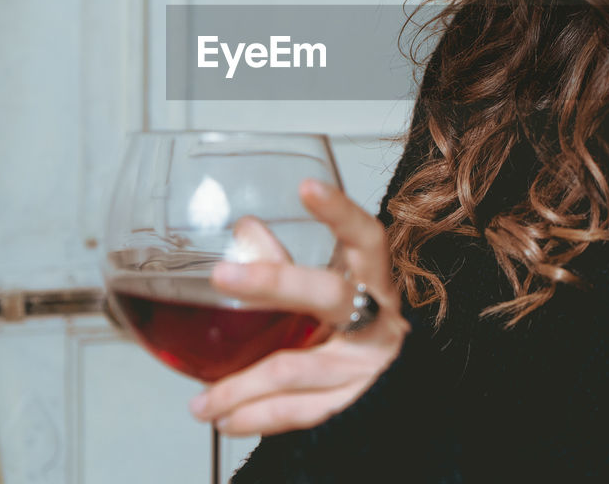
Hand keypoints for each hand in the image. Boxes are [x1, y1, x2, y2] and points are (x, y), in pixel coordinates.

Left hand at [188, 178, 409, 436]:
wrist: (409, 401)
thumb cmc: (361, 335)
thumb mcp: (333, 294)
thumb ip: (289, 264)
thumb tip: (244, 228)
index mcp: (375, 280)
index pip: (366, 238)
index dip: (341, 213)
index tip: (308, 188)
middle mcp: (379, 319)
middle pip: (326, 295)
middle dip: (271, 282)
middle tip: (221, 275)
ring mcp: (369, 365)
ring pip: (294, 368)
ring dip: (239, 386)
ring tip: (199, 401)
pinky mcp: (355, 404)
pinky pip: (299, 412)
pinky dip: (257, 417)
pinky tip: (226, 420)